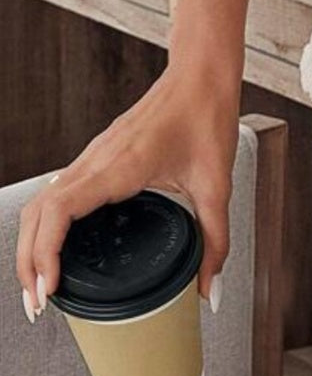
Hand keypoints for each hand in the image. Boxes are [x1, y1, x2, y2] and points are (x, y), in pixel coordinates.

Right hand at [15, 63, 239, 323]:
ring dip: (32, 243)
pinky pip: (57, 191)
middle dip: (29, 261)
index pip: (61, 210)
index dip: (45, 252)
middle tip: (37, 303)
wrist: (200, 72)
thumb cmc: (206, 116)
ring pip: (41, 201)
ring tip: (39, 284)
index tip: (48, 288)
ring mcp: (93, 155)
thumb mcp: (217, 185)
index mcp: (121, 166)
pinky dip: (45, 224)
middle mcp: (98, 160)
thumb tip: (209, 290)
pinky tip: (56, 247)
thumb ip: (215, 240)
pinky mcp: (97, 155)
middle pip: (38, 213)